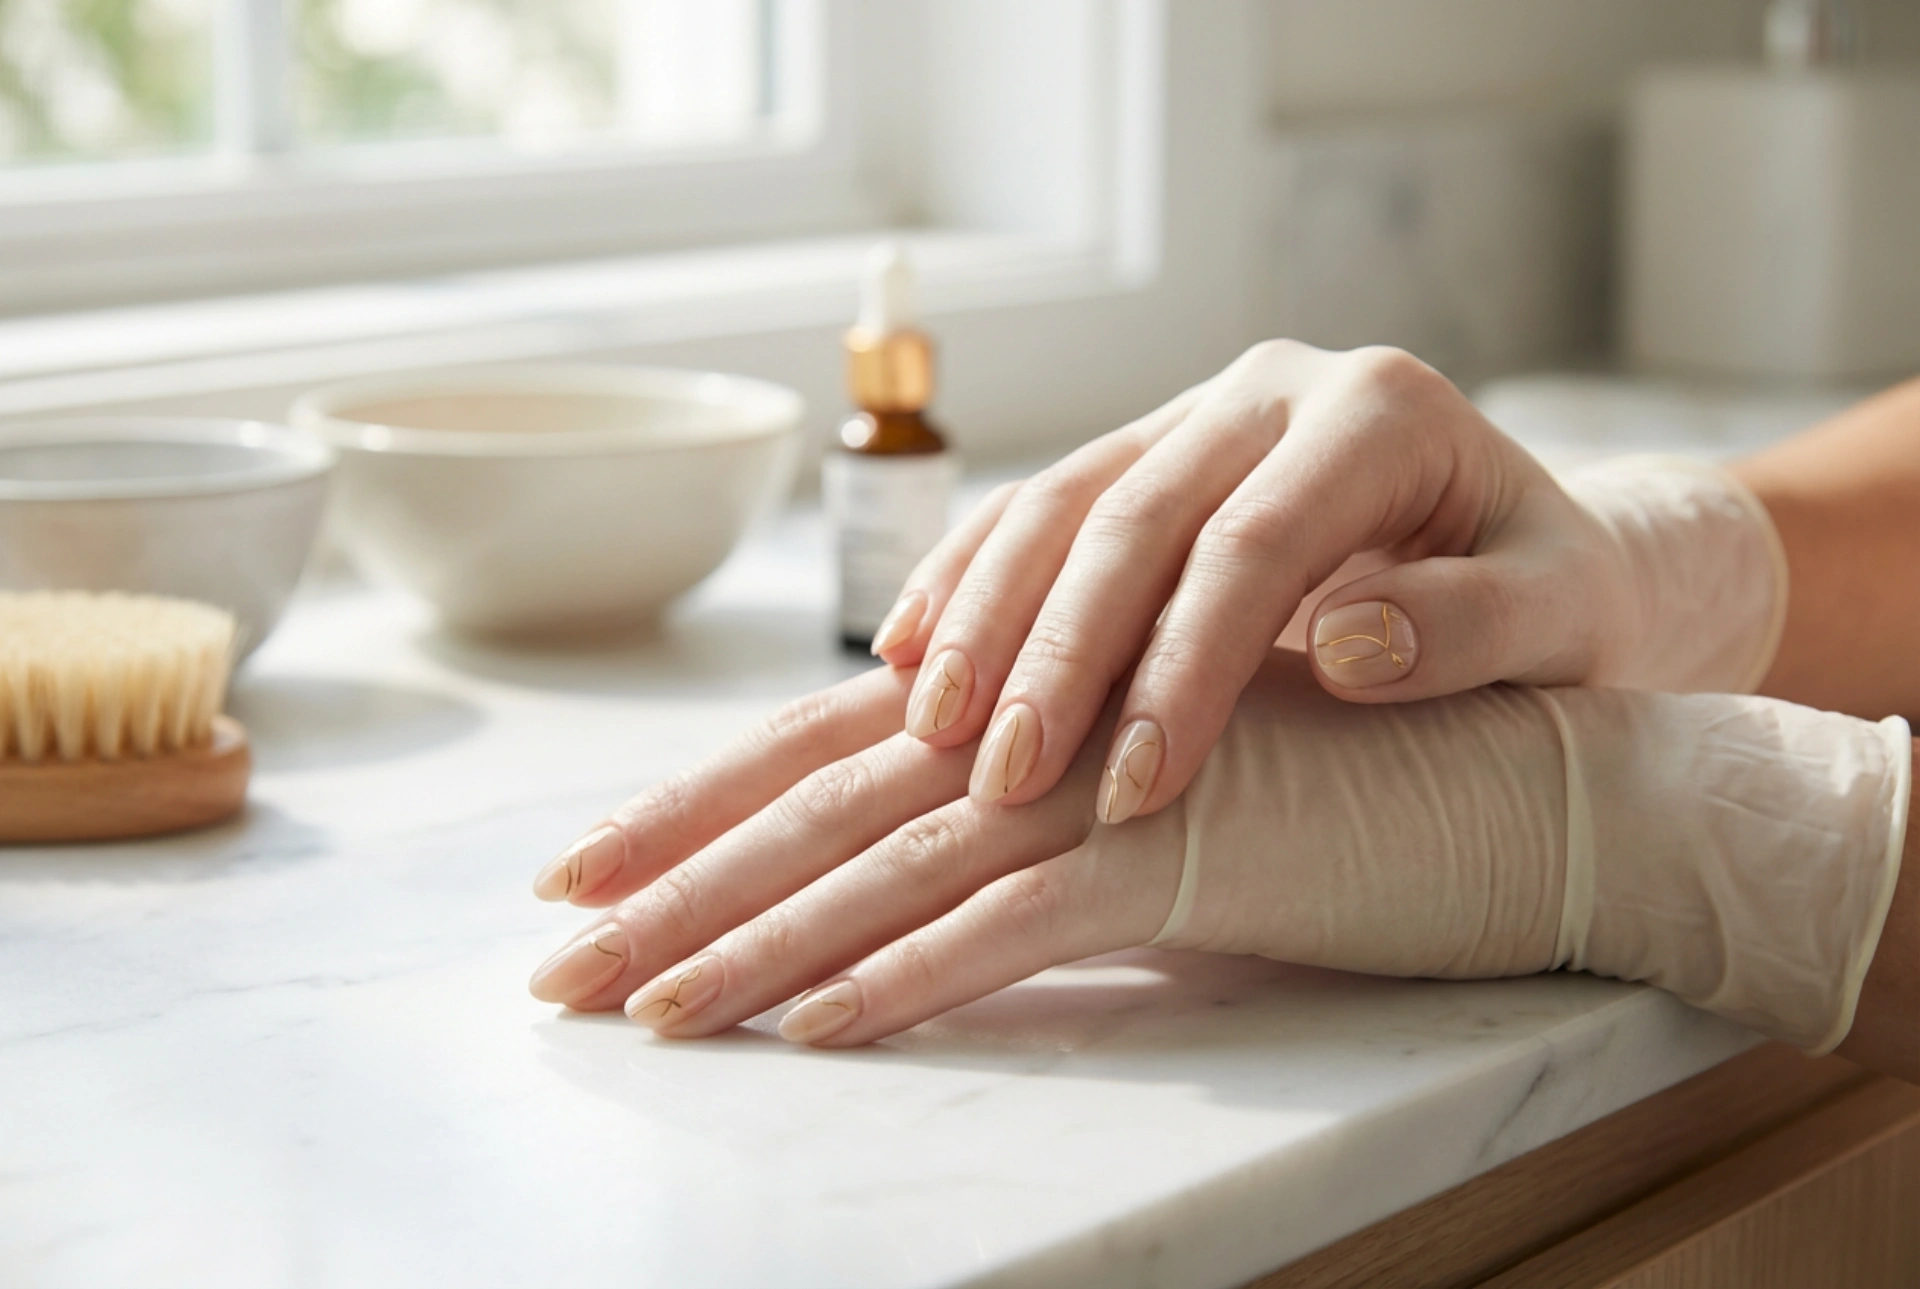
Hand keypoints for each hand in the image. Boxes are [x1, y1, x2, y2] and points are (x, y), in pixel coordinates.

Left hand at [528, 648, 1902, 1052]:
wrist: (1505, 784)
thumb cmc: (1326, 791)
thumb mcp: (1144, 795)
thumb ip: (1028, 822)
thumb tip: (903, 884)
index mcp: (1017, 711)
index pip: (811, 759)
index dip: (686, 815)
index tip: (578, 884)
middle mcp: (1037, 733)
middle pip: (813, 812)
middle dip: (671, 891)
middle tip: (553, 971)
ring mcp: (1103, 789)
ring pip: (887, 869)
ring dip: (754, 947)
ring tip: (643, 1019)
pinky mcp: (1182, 856)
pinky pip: (1017, 926)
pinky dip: (912, 979)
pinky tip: (820, 1031)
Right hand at [871, 340, 1784, 825]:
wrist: (1530, 540)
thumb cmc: (1556, 597)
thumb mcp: (1563, 616)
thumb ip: (1479, 624)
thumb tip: (1352, 644)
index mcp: (1378, 414)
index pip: (1254, 543)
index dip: (1182, 669)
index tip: (1135, 789)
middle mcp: (1272, 391)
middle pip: (1131, 516)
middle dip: (1056, 654)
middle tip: (999, 779)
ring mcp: (1199, 414)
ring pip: (1059, 501)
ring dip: (985, 617)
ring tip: (929, 727)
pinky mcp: (1148, 453)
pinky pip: (1034, 508)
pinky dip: (967, 581)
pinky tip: (909, 657)